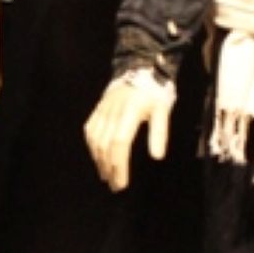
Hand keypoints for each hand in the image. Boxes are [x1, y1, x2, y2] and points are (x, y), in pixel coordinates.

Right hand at [84, 69, 175, 191]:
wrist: (140, 66)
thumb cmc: (154, 91)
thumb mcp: (163, 109)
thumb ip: (159, 132)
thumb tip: (157, 157)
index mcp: (129, 112)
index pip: (119, 143)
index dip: (119, 166)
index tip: (122, 183)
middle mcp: (111, 112)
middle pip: (105, 146)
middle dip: (109, 169)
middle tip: (115, 186)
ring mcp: (102, 110)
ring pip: (95, 140)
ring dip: (99, 160)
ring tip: (106, 176)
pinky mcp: (97, 109)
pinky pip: (90, 130)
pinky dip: (92, 146)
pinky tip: (97, 157)